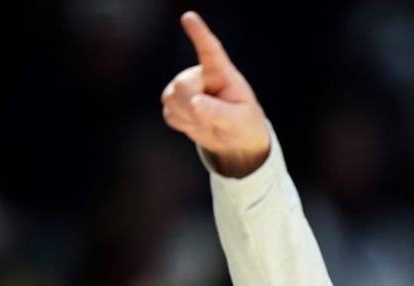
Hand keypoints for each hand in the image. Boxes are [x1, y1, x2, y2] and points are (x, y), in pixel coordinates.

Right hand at [161, 12, 270, 177]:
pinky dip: (183, 124)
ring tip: (208, 121)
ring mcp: (184, 87)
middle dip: (193, 107)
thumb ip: (219, 112)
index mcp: (222, 73)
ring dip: (189, 118)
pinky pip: (169, 114)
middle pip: (182, 86)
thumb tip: (195, 103)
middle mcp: (200, 75)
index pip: (210, 50)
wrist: (235, 140)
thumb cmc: (244, 124)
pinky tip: (197, 123)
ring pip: (171, 99)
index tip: (188, 17)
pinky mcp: (174, 101)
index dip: (199, 33)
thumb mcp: (239, 121)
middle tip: (213, 120)